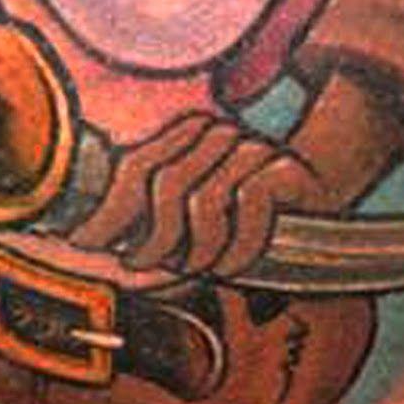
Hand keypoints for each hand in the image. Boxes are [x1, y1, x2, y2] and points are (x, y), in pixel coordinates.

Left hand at [68, 113, 341, 278]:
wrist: (317, 194)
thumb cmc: (241, 216)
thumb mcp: (192, 220)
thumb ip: (156, 229)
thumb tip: (104, 255)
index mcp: (186, 135)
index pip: (137, 167)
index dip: (108, 208)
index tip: (85, 243)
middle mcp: (215, 134)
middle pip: (165, 185)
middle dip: (151, 238)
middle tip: (143, 268)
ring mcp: (250, 149)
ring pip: (205, 201)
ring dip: (198, 250)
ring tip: (199, 269)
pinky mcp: (283, 170)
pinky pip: (250, 207)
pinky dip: (239, 247)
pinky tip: (235, 265)